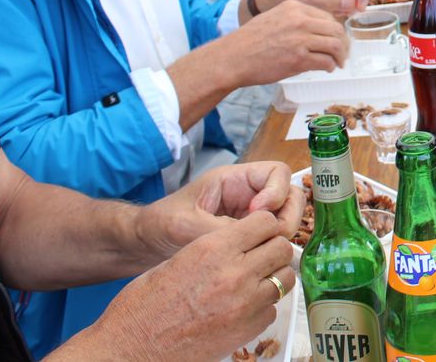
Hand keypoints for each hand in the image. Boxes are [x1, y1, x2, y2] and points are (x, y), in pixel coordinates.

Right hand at [81, 212, 296, 361]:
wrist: (132, 349)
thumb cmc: (144, 305)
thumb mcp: (178, 259)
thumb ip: (215, 248)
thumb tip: (243, 242)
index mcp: (214, 248)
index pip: (266, 222)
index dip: (264, 226)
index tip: (259, 232)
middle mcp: (235, 273)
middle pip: (282, 248)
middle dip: (273, 249)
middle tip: (260, 256)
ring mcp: (245, 304)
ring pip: (284, 278)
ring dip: (273, 277)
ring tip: (253, 283)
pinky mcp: (248, 330)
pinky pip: (272, 309)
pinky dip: (262, 307)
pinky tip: (242, 308)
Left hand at [135, 162, 303, 259]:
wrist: (145, 244)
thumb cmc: (159, 224)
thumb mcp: (183, 224)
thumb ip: (216, 229)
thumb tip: (247, 238)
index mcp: (234, 181)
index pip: (276, 173)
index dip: (276, 191)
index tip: (259, 212)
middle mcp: (249, 196)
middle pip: (290, 196)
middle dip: (287, 216)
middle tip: (271, 237)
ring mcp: (251, 218)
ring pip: (286, 219)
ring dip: (282, 235)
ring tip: (262, 252)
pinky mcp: (248, 239)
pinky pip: (273, 240)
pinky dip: (273, 249)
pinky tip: (258, 263)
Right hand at [215, 0, 349, 87]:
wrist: (233, 57)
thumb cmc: (250, 40)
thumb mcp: (274, 17)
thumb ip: (296, 20)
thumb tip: (318, 30)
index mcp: (295, 7)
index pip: (327, 15)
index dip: (335, 28)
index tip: (336, 38)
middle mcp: (300, 20)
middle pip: (336, 29)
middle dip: (343, 43)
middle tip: (342, 53)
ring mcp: (301, 39)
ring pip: (335, 45)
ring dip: (340, 56)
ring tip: (338, 62)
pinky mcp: (299, 59)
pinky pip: (326, 61)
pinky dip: (330, 66)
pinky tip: (327, 68)